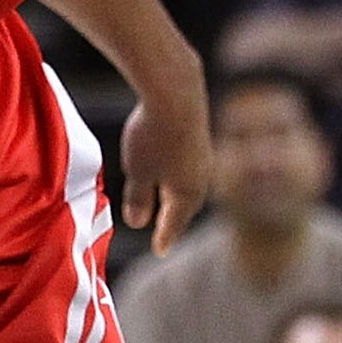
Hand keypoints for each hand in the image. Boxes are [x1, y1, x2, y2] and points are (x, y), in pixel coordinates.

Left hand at [118, 70, 209, 255]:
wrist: (176, 92)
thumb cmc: (153, 137)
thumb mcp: (138, 172)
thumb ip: (138, 199)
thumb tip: (138, 222)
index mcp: (186, 193)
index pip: (174, 223)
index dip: (164, 237)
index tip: (160, 250)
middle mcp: (200, 177)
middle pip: (186, 206)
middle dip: (175, 219)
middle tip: (166, 232)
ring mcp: (203, 156)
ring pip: (190, 184)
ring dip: (179, 196)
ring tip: (171, 203)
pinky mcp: (198, 135)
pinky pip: (189, 165)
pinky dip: (180, 175)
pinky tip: (174, 169)